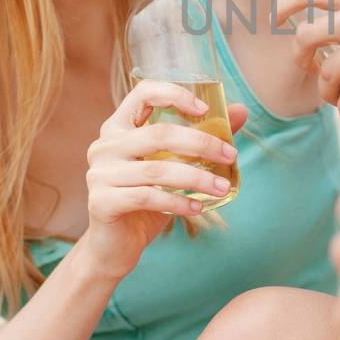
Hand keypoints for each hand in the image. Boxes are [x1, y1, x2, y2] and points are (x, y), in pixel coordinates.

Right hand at [82, 80, 247, 280]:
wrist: (114, 246)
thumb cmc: (146, 200)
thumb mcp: (174, 166)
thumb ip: (202, 138)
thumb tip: (240, 110)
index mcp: (119, 127)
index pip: (143, 93)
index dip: (174, 94)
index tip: (205, 110)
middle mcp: (105, 145)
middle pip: (158, 134)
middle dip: (201, 143)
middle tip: (230, 155)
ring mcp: (99, 173)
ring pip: (157, 169)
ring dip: (197, 178)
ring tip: (222, 188)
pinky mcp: (101, 202)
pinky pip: (147, 197)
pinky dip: (177, 202)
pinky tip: (198, 208)